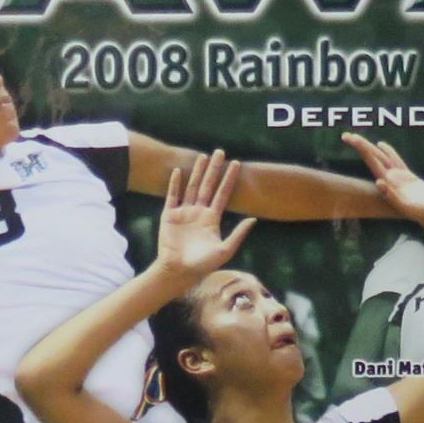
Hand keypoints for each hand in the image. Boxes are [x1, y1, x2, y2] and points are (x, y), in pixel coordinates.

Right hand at [155, 150, 256, 286]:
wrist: (178, 271)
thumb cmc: (202, 265)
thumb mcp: (225, 250)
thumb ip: (238, 234)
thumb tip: (254, 219)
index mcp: (212, 219)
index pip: (223, 194)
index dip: (229, 179)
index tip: (236, 164)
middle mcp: (199, 213)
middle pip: (208, 185)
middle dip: (214, 169)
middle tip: (220, 152)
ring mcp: (184, 213)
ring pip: (192, 187)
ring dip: (196, 171)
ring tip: (202, 156)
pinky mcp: (169, 215)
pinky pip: (172, 196)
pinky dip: (174, 184)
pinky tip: (177, 171)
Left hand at [342, 134, 423, 229]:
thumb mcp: (408, 207)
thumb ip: (393, 196)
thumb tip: (379, 182)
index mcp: (388, 183)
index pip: (371, 161)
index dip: (361, 148)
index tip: (348, 139)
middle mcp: (390, 179)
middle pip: (373, 157)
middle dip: (360, 146)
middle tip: (345, 135)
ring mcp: (398, 178)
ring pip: (382, 158)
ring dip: (369, 148)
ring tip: (357, 138)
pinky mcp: (408, 177)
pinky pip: (395, 161)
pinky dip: (388, 152)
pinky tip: (381, 145)